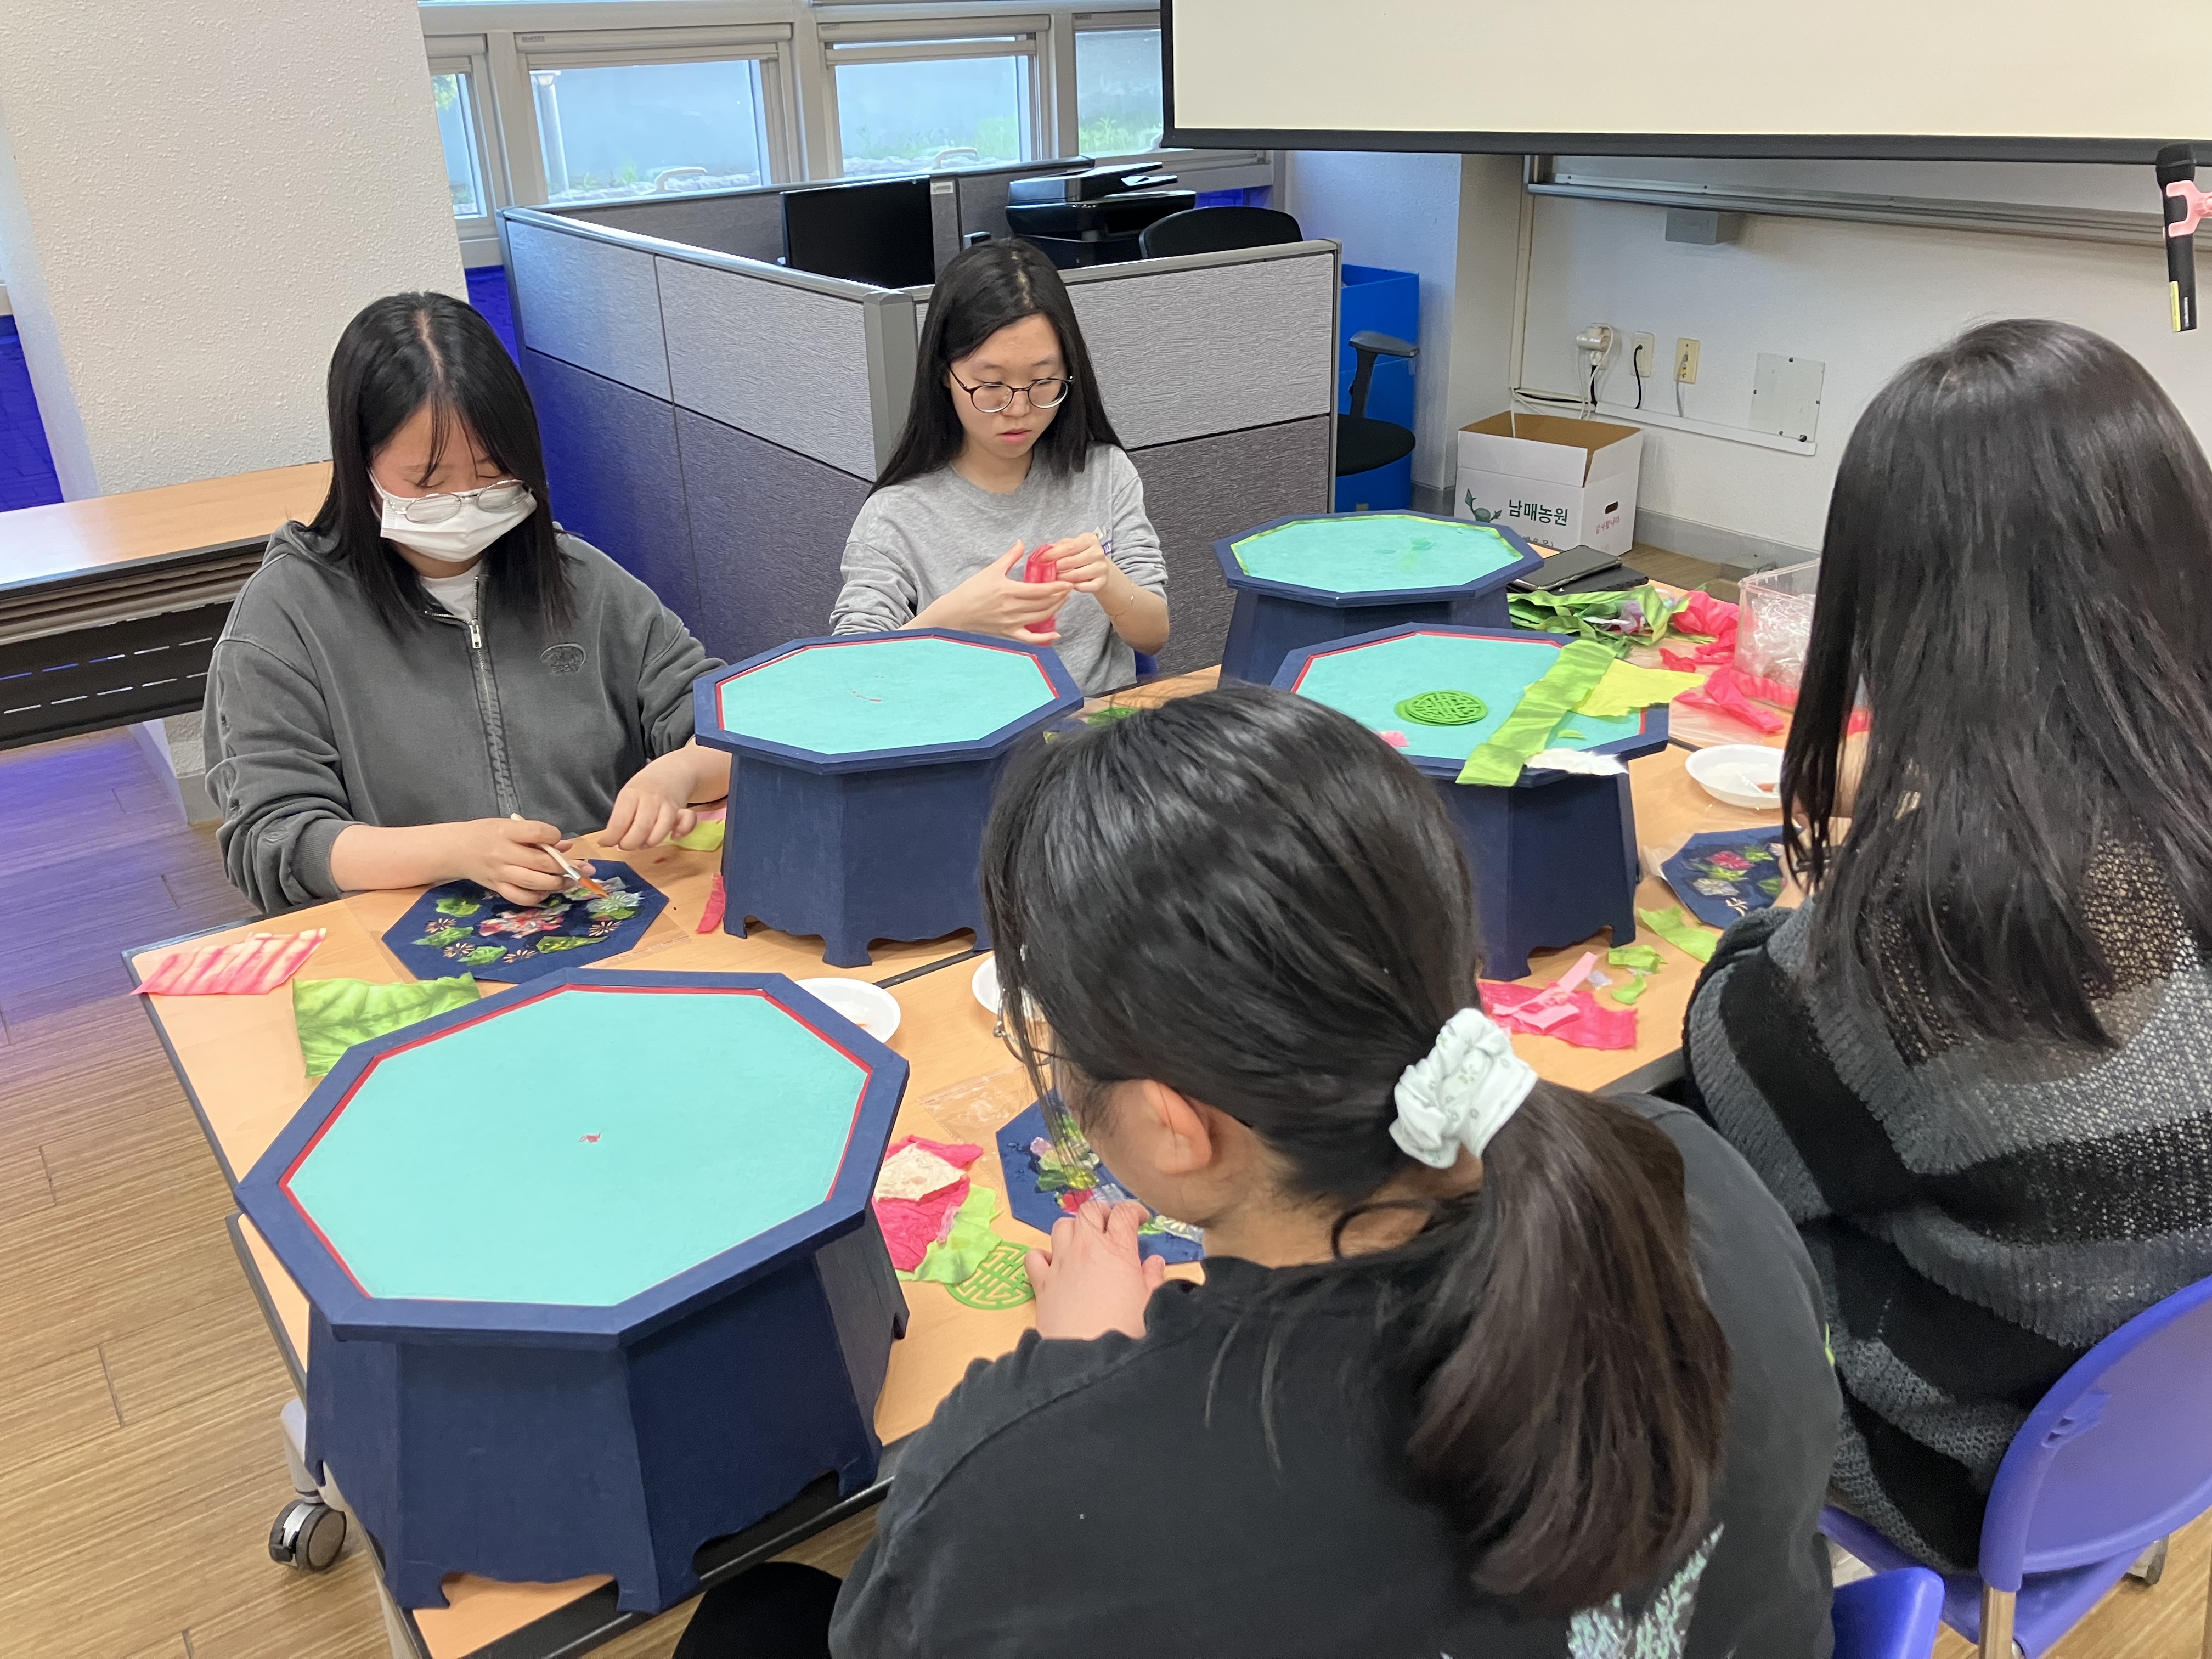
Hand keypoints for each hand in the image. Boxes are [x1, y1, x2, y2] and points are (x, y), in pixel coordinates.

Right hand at [443, 818, 592, 905]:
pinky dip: (537, 897)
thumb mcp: (509, 825)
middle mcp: (502, 853)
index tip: (557, 840)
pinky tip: (546, 892)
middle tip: (581, 868)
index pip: (537, 833)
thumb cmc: (487, 833)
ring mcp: (499, 873)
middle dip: (565, 866)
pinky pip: (520, 897)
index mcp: (506, 831)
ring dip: (557, 883)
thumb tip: (567, 846)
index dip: (553, 836)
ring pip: (534, 882)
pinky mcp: (497, 888)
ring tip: (568, 881)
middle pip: (540, 862)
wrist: (456, 850)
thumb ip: (536, 835)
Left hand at [605, 752, 699, 850]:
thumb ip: (620, 816)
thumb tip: (610, 841)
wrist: (673, 770)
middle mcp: (650, 798)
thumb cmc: (645, 788)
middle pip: (641, 828)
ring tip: (644, 844)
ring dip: (651, 842)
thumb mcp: (628, 796)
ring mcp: (668, 804)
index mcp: (631, 794)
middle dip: (630, 844)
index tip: (606, 843)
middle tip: (625, 846)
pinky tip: (673, 836)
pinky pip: (687, 822)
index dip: (611, 838)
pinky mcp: (684, 809)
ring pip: (662, 828)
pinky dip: (682, 831)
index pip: (619, 821)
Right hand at [917, 541, 1072, 644]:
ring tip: (1062, 600)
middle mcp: (1012, 608)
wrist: (957, 612)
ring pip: (1041, 618)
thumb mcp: (991, 570)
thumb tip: (1021, 542)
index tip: (1067, 582)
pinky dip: (1044, 639)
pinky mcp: (1008, 633)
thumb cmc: (972, 589)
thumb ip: (1009, 557)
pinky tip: (1056, 634)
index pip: (1040, 590)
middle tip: (1068, 589)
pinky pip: (1030, 639)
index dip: (1057, 587)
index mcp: (1009, 590)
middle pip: (1044, 604)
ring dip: (1056, 609)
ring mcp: (1011, 622)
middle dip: (1059, 596)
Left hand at [1027, 1200, 1166, 1341]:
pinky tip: (1053, 1265)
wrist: (1088, 1357)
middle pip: (1089, 1211)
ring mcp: (1061, 1263)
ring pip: (1061, 1226)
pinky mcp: (1041, 1283)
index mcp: (1117, 1250)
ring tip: (1083, 1241)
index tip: (1140, 1220)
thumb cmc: (1126, 1330)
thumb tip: (1154, 1262)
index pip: (1124, 1214)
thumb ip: (1153, 1278)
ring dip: (1073, 1228)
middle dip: (1102, 1212)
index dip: (1134, 1211)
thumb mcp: (1150, 1303)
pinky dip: (1043, 1255)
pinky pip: (1035, 1256)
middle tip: (1112, 1224)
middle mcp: (1086, 1248)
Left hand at [1039, 531, 1114, 593]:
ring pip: (1078, 575)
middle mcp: (1098, 552)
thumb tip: (1042, 553)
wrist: (1098, 567)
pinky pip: (1088, 587)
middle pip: (1072, 561)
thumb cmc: (1080, 555)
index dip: (1053, 554)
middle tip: (1045, 572)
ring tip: (1054, 579)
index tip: (1041, 560)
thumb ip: (1057, 548)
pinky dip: (1077, 587)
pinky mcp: (1103, 581)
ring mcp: (1102, 567)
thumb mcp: (1069, 547)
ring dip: (1064, 578)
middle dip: (1056, 567)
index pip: (1069, 547)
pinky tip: (1069, 586)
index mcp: (1089, 539)